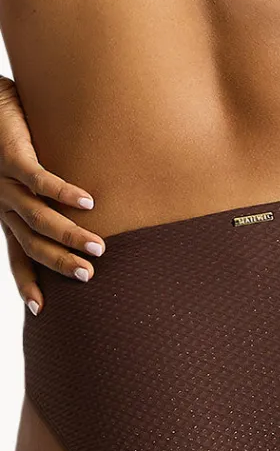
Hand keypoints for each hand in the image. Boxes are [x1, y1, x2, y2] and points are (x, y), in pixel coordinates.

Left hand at [0, 75, 104, 314]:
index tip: (40, 311)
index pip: (18, 257)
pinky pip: (40, 181)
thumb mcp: (27, 180)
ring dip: (68, 235)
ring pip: (37, 219)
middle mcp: (4, 204)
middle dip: (59, 264)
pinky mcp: (12, 157)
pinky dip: (65, 193)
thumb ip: (51, 203)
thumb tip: (92, 221)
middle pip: (32, 245)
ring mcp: (6, 183)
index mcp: (7, 215)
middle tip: (89, 276)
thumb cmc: (13, 139)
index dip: (27, 284)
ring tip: (99, 247)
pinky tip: (89, 202)